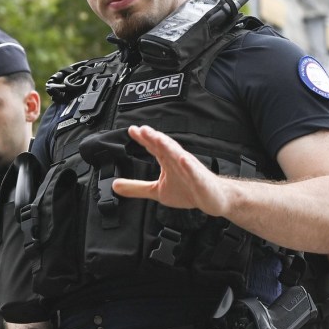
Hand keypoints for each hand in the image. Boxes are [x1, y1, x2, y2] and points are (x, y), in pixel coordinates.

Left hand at [112, 125, 228, 215]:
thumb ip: (136, 187)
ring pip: (178, 155)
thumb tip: (115, 185)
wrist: (214, 199)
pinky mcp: (200, 180)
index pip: (154, 147)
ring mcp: (190, 169)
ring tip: (159, 138)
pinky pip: (194, 172)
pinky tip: (183, 159)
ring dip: (169, 146)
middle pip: (165, 146)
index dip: (143, 138)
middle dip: (154, 137)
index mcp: (168, 161)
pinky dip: (188, 166)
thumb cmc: (189, 191)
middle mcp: (178, 161)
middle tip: (142, 129)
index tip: (132, 130)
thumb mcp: (157, 191)